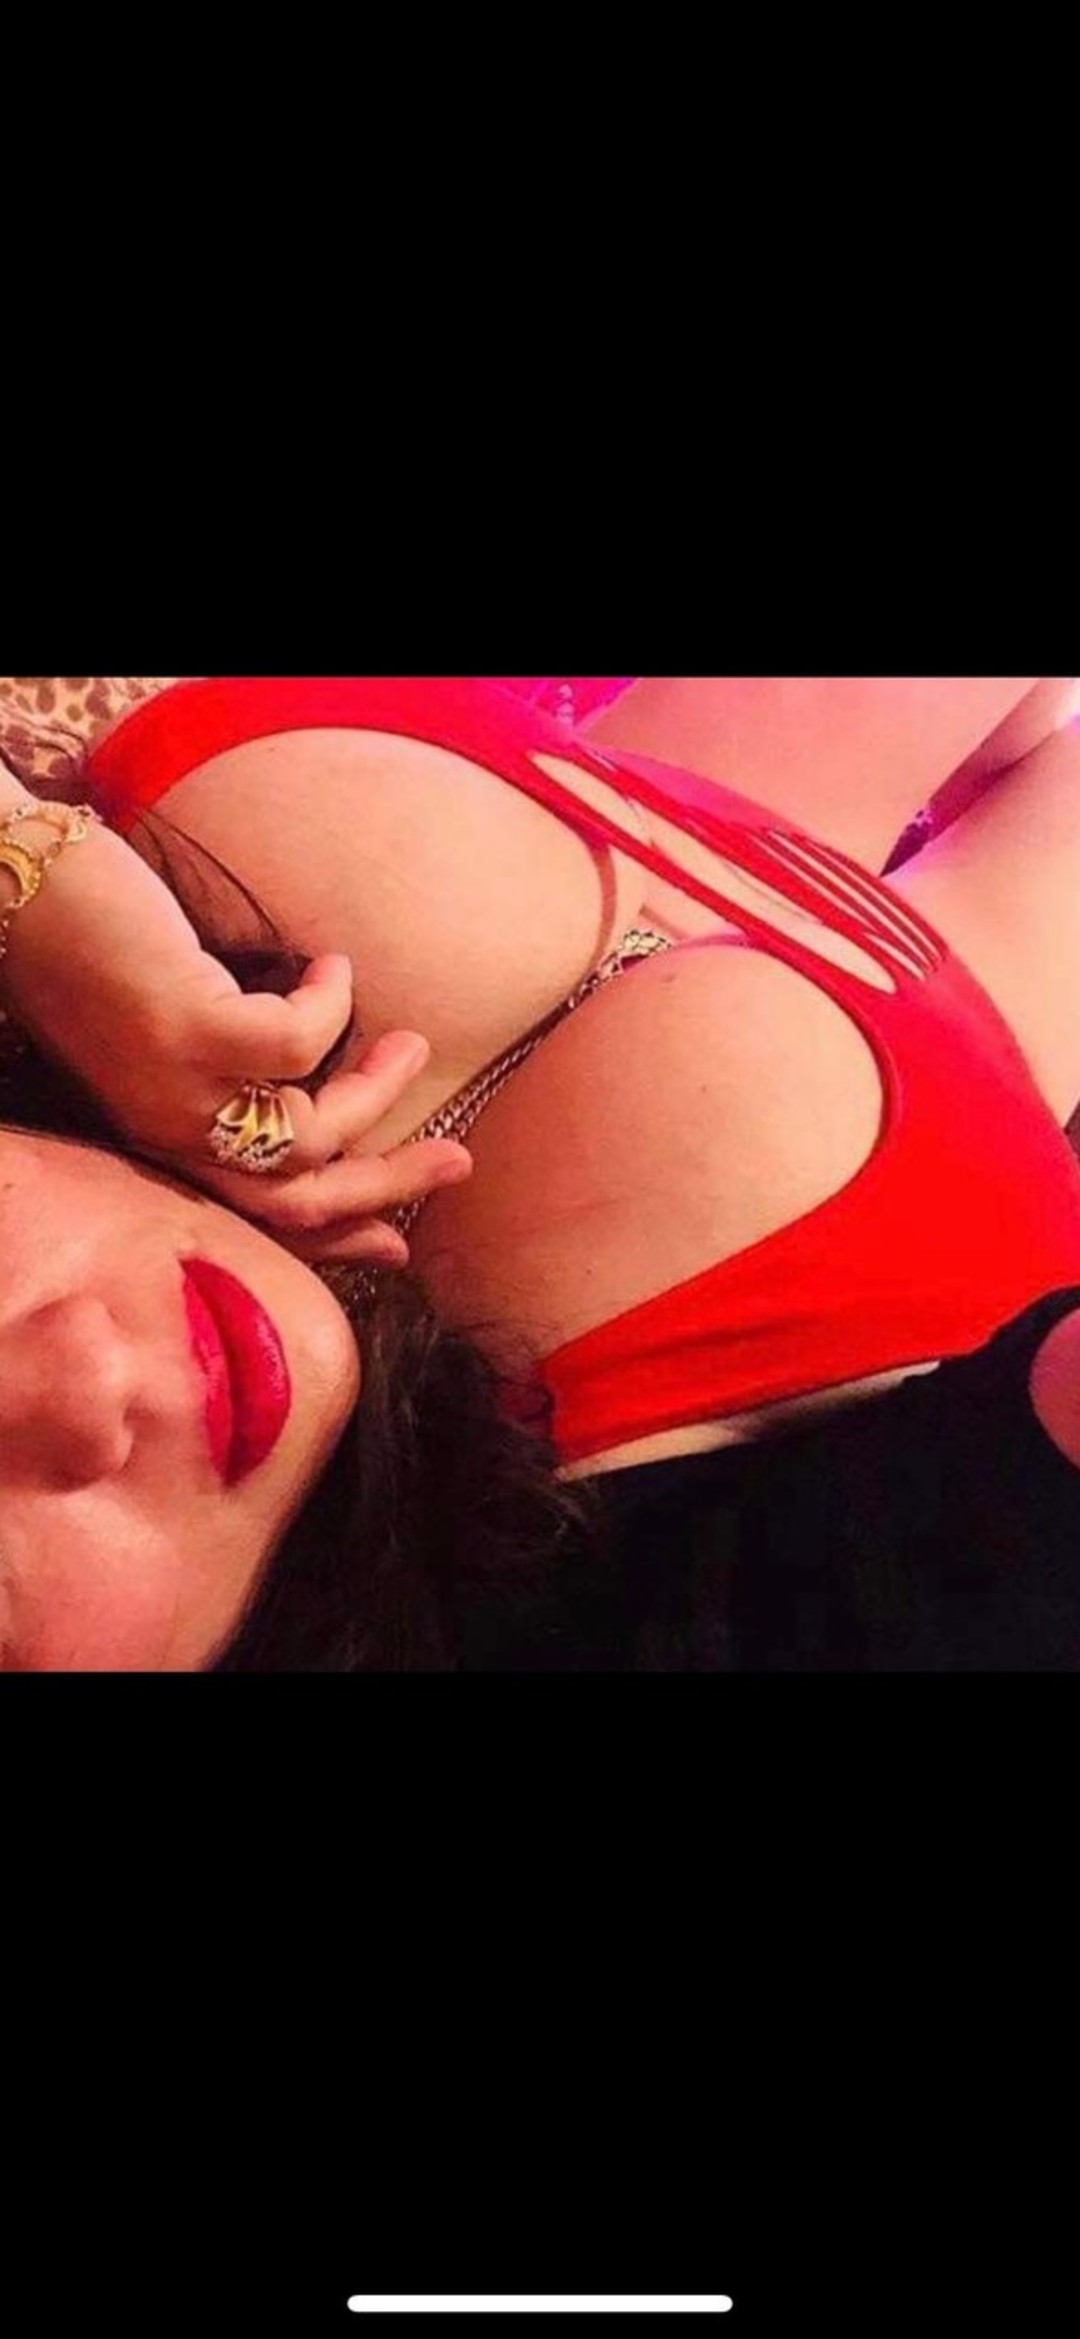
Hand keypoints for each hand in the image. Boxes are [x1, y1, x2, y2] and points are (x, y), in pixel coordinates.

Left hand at [0, 811, 471, 1263]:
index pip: (262, 1218)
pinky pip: (299, 1043)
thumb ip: (218, 1074)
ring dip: (376, 1090)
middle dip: (390, 1182)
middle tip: (458, 1159)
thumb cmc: (90, 946)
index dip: (339, 1236)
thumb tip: (307, 1076)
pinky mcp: (188, 1032)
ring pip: (311, 1131)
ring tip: (406, 1040)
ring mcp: (176, 1088)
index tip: (400, 1242)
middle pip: (300, 1198)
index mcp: (160, 1142)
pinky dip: (330, 1005)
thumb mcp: (160, 1035)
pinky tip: (331, 968)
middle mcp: (167, 1134)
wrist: (16, 885)